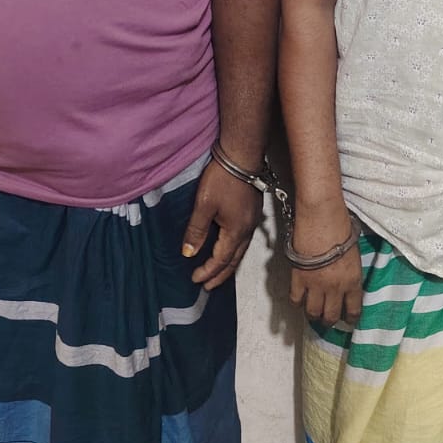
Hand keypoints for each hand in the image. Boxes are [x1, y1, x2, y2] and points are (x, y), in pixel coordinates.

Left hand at [182, 160, 261, 289]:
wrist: (241, 156)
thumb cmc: (222, 179)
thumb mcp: (204, 205)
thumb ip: (196, 231)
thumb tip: (189, 253)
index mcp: (236, 232)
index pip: (221, 260)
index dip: (208, 271)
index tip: (195, 280)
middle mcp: (247, 230)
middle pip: (234, 260)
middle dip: (220, 275)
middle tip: (208, 286)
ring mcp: (252, 221)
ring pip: (241, 251)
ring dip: (229, 264)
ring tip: (218, 272)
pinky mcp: (253, 211)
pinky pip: (244, 239)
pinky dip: (235, 250)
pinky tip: (230, 248)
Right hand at [289, 201, 362, 326]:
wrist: (321, 215)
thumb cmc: (341, 225)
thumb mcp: (354, 252)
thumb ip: (350, 270)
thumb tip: (345, 278)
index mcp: (353, 280)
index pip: (353, 309)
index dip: (350, 318)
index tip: (348, 321)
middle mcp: (335, 287)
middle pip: (331, 315)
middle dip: (330, 321)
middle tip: (328, 319)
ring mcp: (316, 284)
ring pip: (313, 312)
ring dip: (313, 315)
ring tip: (313, 313)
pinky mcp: (298, 278)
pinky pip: (296, 299)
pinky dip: (297, 303)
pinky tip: (299, 301)